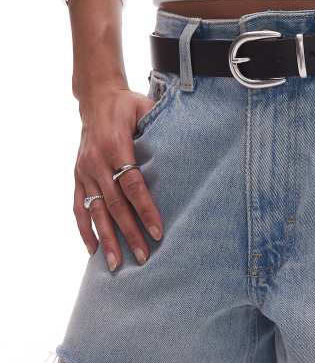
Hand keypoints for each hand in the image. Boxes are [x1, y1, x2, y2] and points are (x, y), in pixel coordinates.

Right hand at [73, 82, 162, 270]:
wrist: (95, 98)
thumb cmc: (127, 105)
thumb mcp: (145, 108)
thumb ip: (161, 126)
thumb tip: (189, 141)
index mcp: (116, 146)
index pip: (132, 185)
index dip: (145, 209)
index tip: (157, 232)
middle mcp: (96, 162)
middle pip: (115, 205)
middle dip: (129, 233)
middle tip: (144, 257)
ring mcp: (84, 171)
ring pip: (95, 211)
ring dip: (107, 239)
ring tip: (117, 264)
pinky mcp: (77, 176)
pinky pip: (78, 207)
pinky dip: (84, 229)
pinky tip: (93, 250)